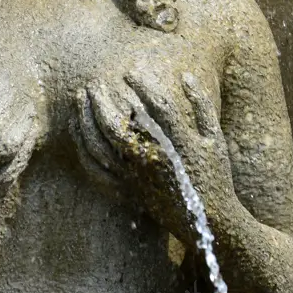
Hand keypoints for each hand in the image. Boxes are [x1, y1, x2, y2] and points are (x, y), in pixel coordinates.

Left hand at [72, 70, 234, 242]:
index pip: (156, 108)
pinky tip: (77, 128)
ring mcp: (136, 177)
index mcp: (178, 145)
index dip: (142, 86)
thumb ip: (202, 106)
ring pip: (101, 145)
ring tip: (80, 97)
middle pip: (118, 125)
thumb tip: (187, 76)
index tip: (128, 71)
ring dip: (86, 118)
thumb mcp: (215, 139)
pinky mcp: (126, 189)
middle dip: (102, 100)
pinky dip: (82, 147)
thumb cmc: (213, 175)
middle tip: (93, 82)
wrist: (205, 221)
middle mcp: (153, 160)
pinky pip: (95, 169)